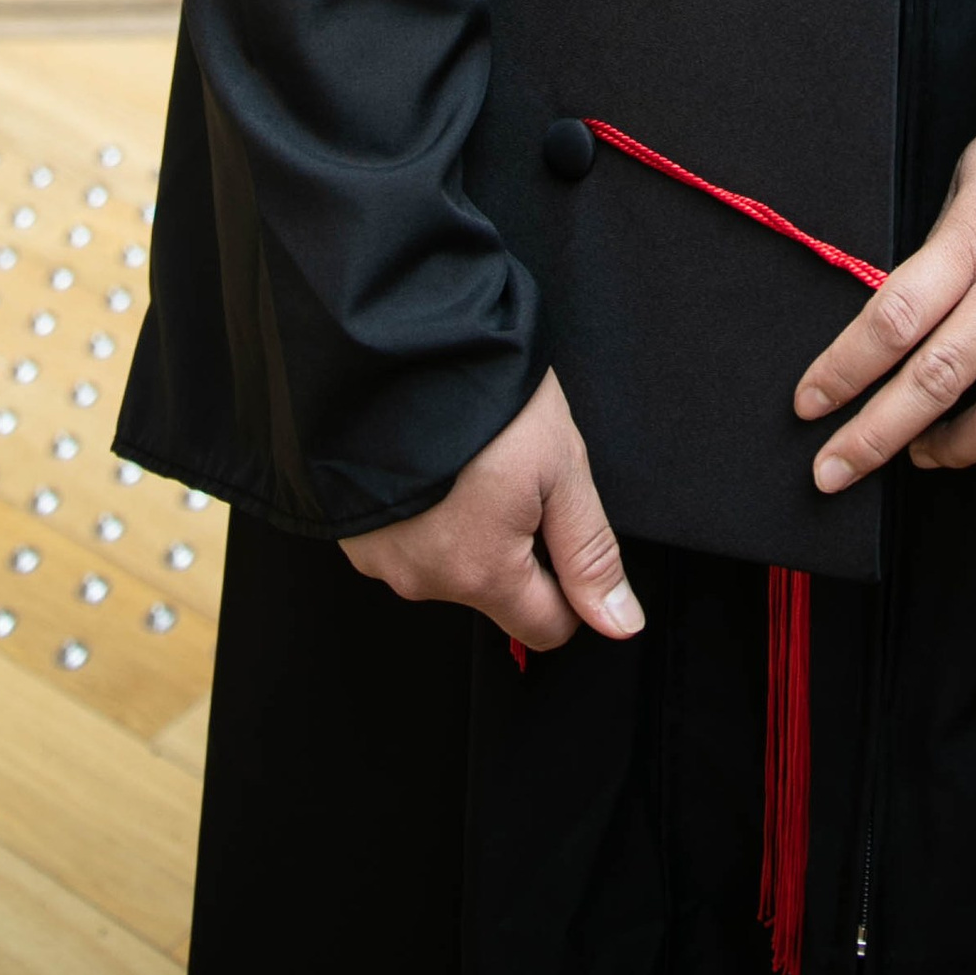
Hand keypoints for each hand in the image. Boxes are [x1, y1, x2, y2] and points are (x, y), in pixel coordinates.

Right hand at [339, 367, 643, 650]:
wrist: (394, 346)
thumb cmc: (478, 397)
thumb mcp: (560, 465)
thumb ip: (590, 553)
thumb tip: (621, 623)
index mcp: (482, 574)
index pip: (547, 628)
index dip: (571, 585)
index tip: (564, 528)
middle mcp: (425, 581)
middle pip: (498, 593)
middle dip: (518, 548)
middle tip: (518, 476)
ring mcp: (381, 559)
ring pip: (452, 566)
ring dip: (469, 528)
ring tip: (473, 458)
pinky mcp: (355, 534)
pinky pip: (409, 542)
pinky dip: (427, 513)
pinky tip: (436, 464)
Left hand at [793, 67, 975, 485]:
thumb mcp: (975, 172)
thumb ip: (943, 247)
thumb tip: (903, 320)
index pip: (892, 318)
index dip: (843, 370)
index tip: (808, 404)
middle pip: (937, 381)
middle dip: (874, 437)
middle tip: (832, 473)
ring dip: (958, 449)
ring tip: (927, 451)